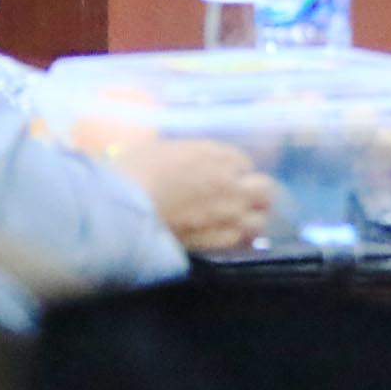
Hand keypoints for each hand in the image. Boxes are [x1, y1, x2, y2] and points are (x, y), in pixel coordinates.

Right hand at [111, 137, 275, 251]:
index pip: (244, 162)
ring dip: (252, 218)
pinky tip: (226, 237)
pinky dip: (239, 239)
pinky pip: (242, 241)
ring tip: (238, 222)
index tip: (223, 175)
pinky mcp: (220, 242)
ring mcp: (230, 215)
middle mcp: (232, 184)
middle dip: (256, 193)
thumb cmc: (136, 169)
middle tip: (242, 197)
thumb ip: (189, 155)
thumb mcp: (163, 147)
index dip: (234, 170)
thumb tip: (191, 161)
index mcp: (218, 155)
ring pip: (261, 219)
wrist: (125, 208)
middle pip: (265, 190)